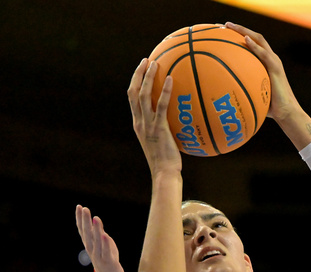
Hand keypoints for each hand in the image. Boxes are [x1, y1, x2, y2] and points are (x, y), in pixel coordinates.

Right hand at [76, 205, 123, 271]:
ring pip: (96, 241)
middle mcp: (91, 248)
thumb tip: (94, 220)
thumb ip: (98, 232)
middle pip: (87, 233)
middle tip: (84, 209)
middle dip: (85, 221)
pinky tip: (104, 235)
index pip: (82, 229)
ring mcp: (99, 255)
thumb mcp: (102, 243)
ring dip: (96, 229)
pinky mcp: (108, 261)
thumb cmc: (106, 257)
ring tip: (95, 218)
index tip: (78, 206)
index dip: (80, 218)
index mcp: (89, 243)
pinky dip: (105, 244)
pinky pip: (106, 251)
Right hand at [127, 58, 181, 175]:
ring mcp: (147, 125)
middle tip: (146, 60)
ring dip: (147, 77)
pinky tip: (171, 79)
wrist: (164, 173)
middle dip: (138, 74)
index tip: (141, 70)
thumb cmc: (167, 161)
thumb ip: (164, 128)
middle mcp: (140, 122)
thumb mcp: (162, 142)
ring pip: (142, 95)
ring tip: (155, 63)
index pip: (132, 99)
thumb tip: (179, 118)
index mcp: (138, 124)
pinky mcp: (159, 128)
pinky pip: (161, 105)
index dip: (135, 82)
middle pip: (133, 92)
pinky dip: (164, 91)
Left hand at [224, 22, 302, 123]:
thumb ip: (244, 90)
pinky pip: (264, 54)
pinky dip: (254, 46)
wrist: (286, 113)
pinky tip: (244, 40)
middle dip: (240, 29)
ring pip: (259, 40)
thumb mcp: (255, 95)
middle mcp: (271, 59)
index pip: (253, 44)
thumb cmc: (270, 108)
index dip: (240, 35)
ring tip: (230, 26)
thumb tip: (226, 94)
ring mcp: (274, 62)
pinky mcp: (276, 68)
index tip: (225, 32)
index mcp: (267, 63)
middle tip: (225, 24)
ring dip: (244, 31)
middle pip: (255, 37)